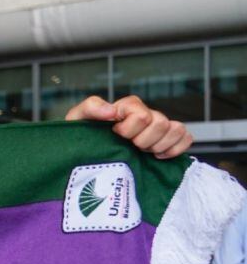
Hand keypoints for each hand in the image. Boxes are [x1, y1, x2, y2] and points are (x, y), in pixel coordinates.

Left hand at [65, 96, 191, 158]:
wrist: (84, 151)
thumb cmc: (81, 134)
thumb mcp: (78, 118)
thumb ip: (92, 107)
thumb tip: (112, 110)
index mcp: (127, 107)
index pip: (142, 115)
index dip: (129, 129)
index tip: (115, 134)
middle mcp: (145, 114)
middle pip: (161, 123)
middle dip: (143, 140)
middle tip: (129, 146)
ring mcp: (157, 127)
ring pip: (176, 129)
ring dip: (159, 145)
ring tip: (142, 152)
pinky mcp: (166, 140)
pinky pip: (186, 137)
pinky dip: (176, 148)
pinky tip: (158, 156)